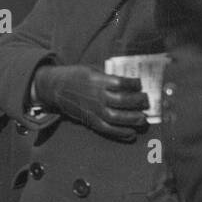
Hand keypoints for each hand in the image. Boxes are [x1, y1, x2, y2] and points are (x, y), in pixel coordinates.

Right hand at [32, 64, 148, 140]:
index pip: (122, 83)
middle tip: (146, 101)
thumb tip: (129, 81)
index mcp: (98, 80)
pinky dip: (121, 133)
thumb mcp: (92, 69)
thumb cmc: (76, 76)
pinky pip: (108, 130)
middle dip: (139, 102)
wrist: (56, 88)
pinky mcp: (91, 120)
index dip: (135, 84)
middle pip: (123, 101)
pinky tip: (131, 133)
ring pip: (118, 118)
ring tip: (143, 118)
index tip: (139, 83)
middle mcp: (97, 96)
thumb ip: (110, 75)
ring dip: (134, 119)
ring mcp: (94, 110)